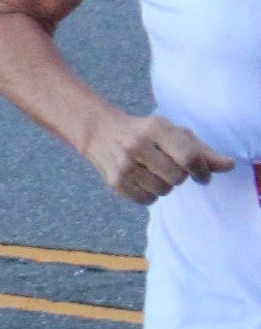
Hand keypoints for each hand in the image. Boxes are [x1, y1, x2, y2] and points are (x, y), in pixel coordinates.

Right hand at [90, 110, 234, 203]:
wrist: (100, 131)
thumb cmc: (145, 131)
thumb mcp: (173, 132)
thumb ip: (202, 150)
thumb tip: (229, 166)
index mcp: (156, 128)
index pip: (189, 157)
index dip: (202, 171)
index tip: (203, 175)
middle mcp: (137, 146)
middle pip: (178, 178)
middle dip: (180, 176)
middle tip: (171, 167)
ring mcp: (124, 165)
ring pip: (163, 191)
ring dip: (165, 185)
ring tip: (155, 171)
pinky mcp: (115, 182)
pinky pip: (148, 200)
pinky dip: (151, 194)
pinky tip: (143, 179)